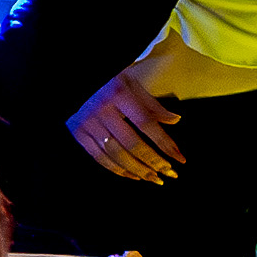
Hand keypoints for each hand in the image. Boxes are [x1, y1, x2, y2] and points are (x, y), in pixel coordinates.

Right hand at [69, 69, 185, 185]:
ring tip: (154, 178)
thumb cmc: (106, 79)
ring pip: (116, 154)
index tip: (179, 157)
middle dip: (153, 162)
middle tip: (169, 173)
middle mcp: (102, 110)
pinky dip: (117, 169)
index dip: (164, 143)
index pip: (146, 123)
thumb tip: (174, 120)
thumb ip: (151, 103)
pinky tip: (132, 175)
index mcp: (119, 94)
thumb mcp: (130, 83)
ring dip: (138, 170)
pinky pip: (99, 157)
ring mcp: (88, 123)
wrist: (78, 78)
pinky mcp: (78, 132)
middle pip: (132, 143)